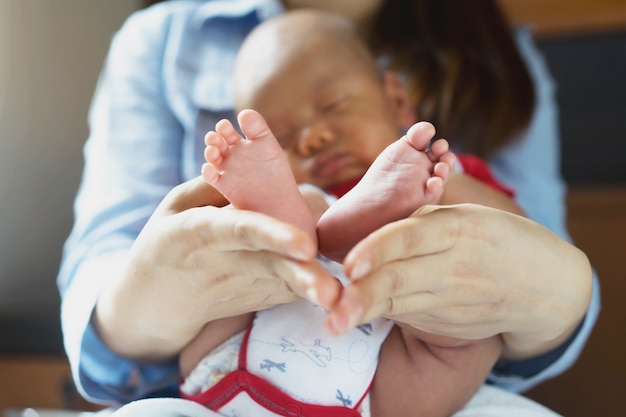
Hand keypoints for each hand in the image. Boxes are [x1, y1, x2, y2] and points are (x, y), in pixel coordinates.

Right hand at [94, 176, 340, 360]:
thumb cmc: (166, 242)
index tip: (305, 245)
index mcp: (198, 232)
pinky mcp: (256, 299)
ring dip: (313, 287)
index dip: (272, 235)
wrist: (154, 301)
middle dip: (303, 276)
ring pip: (284, 284)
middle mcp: (222, 262)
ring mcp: (240, 286)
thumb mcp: (175, 205)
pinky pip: (289, 288)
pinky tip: (328, 284)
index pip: (240, 230)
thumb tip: (254, 162)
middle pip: (270, 265)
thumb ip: (214, 184)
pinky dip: (309, 281)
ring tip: (338, 297)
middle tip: (332, 292)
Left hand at [325, 204, 592, 358]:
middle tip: (334, 310)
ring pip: (399, 304)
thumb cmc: (494, 237)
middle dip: (364, 296)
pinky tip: (354, 316)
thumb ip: (421, 220)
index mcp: (458, 228)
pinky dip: (381, 314)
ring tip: (333, 322)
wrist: (543, 284)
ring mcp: (452, 299)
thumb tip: (370, 228)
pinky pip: (409, 315)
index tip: (351, 265)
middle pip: (401, 279)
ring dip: (364, 313)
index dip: (379, 249)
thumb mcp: (466, 215)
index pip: (412, 236)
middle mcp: (454, 266)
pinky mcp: (450, 323)